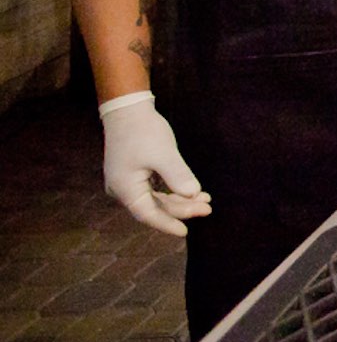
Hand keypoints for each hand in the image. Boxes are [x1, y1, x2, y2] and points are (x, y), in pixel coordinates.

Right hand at [101, 93, 210, 235]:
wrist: (128, 109)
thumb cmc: (144, 130)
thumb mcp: (164, 153)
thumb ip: (177, 176)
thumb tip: (192, 195)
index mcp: (124, 188)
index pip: (147, 214)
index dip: (167, 224)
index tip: (185, 232)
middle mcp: (122, 189)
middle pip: (154, 207)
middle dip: (182, 209)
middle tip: (208, 208)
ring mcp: (127, 182)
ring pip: (156, 199)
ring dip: (180, 200)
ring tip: (205, 200)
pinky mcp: (134, 174)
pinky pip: (155, 189)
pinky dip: (173, 191)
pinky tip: (192, 191)